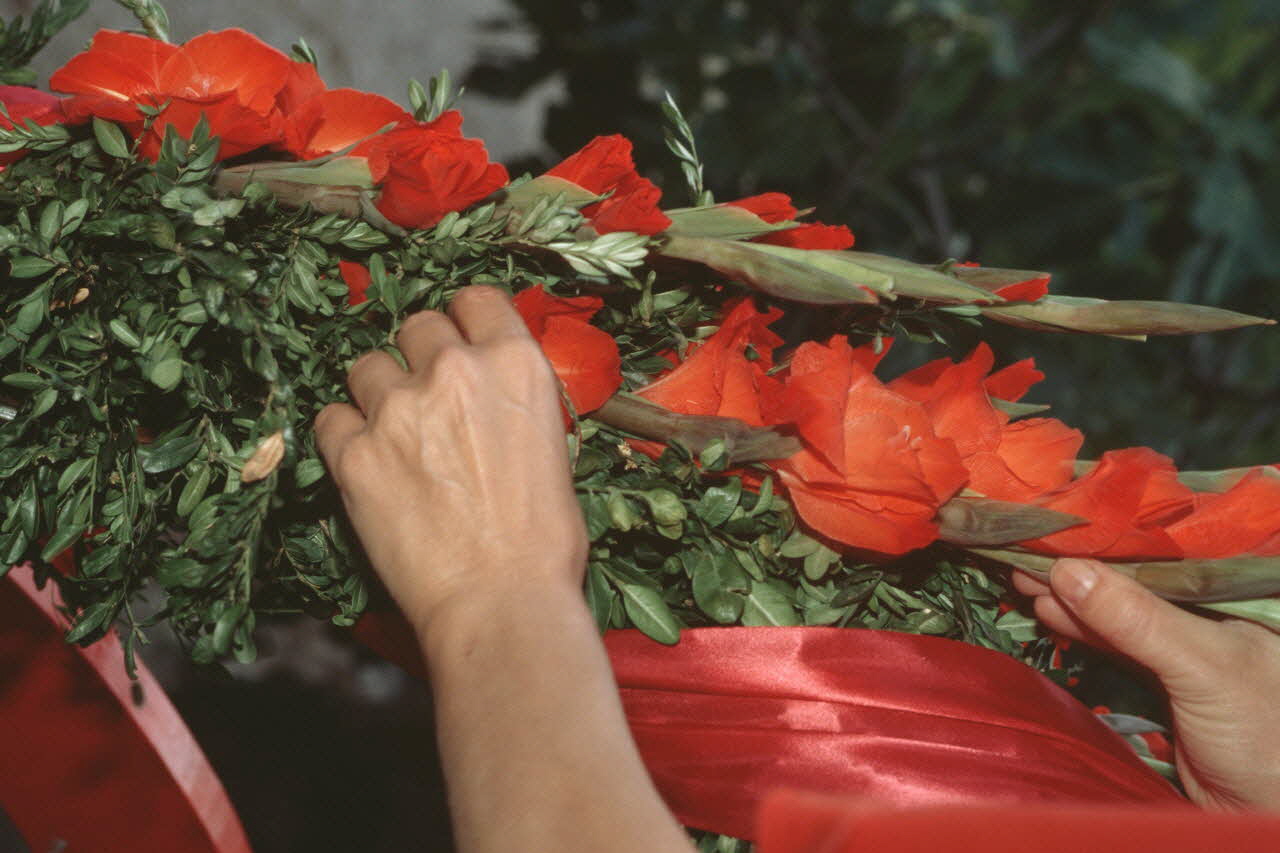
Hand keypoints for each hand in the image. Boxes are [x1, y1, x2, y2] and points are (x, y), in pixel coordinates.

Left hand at [315, 286, 587, 632]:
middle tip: (425, 398)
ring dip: (376, 393)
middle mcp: (455, 371)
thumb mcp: (554, 451)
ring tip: (391, 436)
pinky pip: (330, 420)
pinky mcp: (354, 453)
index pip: (476, 299)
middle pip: (417, 325)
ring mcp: (399, 409)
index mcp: (515, 366)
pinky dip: (344, 438)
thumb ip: (515, 405)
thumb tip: (493, 398)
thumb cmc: (543, 544)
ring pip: (365, 366)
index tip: (458, 341)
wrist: (502, 602)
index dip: (464, 320)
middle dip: (418, 356)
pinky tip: (364, 467)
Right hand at [1013, 559, 1279, 811]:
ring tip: (1021, 577)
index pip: (1164, 548)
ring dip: (1071, 596)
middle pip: (1135, 577)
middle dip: (1080, 564)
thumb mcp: (1203, 666)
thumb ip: (1138, 620)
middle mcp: (1211, 612)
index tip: (1053, 523)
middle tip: (1022, 549)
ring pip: (1118, 610)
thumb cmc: (1266, 734)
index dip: (1109, 534)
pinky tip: (1048, 612)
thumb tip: (1067, 570)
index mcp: (1233, 594)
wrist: (1266, 814)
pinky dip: (1080, 629)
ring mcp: (1184, 647)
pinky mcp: (1163, 681)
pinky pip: (1114, 644)